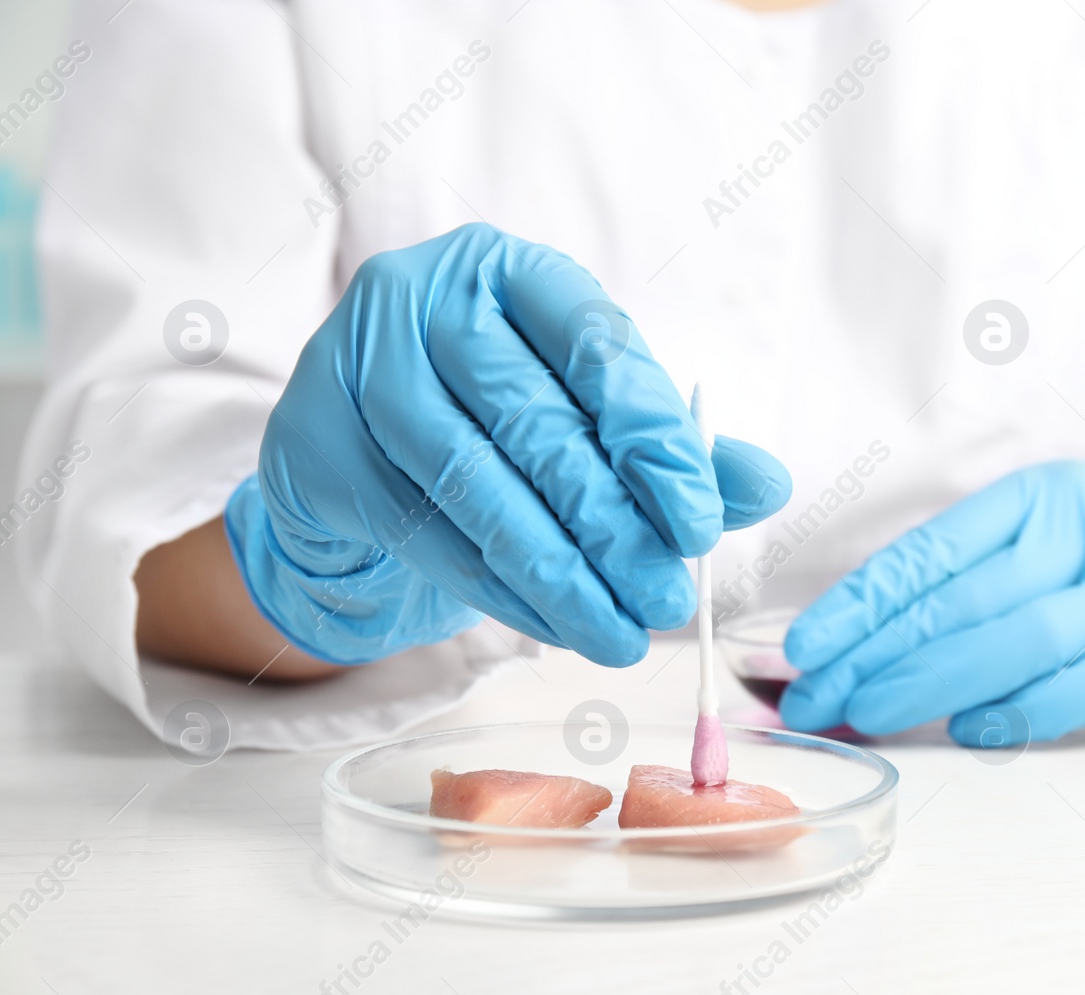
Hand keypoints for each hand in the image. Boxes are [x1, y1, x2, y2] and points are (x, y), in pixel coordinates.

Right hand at [226, 223, 789, 666]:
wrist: (359, 437)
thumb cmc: (496, 411)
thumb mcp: (587, 410)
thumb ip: (671, 444)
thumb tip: (765, 484)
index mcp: (512, 271)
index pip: (594, 348)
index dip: (652, 440)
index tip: (699, 524)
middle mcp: (426, 300)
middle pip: (534, 425)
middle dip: (610, 525)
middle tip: (664, 598)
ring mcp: (358, 368)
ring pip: (475, 488)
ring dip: (557, 575)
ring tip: (620, 634)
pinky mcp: (319, 446)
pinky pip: (424, 535)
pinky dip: (498, 590)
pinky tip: (554, 625)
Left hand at [778, 461, 1084, 743]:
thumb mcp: (1056, 547)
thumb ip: (973, 589)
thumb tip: (861, 651)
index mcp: (1039, 500)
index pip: (927, 554)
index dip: (856, 605)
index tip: (799, 647)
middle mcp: (1080, 534)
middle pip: (956, 599)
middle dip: (871, 654)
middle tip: (813, 697)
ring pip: (1009, 638)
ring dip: (926, 682)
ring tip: (866, 714)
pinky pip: (1082, 684)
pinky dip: (1022, 709)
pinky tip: (970, 731)